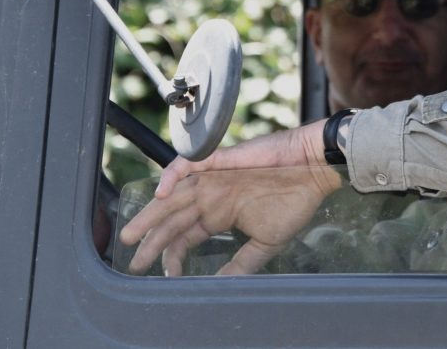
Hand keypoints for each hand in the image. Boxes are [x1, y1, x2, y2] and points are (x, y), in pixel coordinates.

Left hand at [120, 121, 340, 275]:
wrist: (314, 171)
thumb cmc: (295, 202)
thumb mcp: (266, 243)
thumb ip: (242, 263)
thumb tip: (221, 286)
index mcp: (221, 214)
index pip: (186, 236)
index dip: (172, 255)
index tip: (167, 274)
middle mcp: (212, 196)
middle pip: (172, 219)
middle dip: (151, 239)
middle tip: (134, 260)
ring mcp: (214, 177)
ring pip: (173, 195)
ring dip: (151, 213)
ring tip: (132, 233)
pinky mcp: (220, 159)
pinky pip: (190, 163)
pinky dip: (173, 175)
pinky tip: (162, 192)